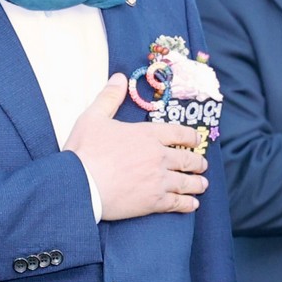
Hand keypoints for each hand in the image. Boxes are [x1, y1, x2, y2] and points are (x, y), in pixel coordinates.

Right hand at [64, 78, 206, 220]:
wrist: (80, 184)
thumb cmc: (85, 151)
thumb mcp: (93, 117)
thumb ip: (109, 97)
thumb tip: (119, 77)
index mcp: (147, 135)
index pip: (179, 133)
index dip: (191, 137)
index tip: (196, 140)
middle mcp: (159, 157)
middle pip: (188, 159)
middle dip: (197, 162)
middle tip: (201, 165)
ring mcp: (159, 180)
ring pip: (187, 182)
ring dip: (197, 183)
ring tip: (201, 185)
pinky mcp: (154, 202)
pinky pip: (178, 203)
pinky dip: (188, 204)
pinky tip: (192, 205)